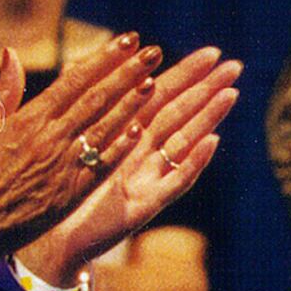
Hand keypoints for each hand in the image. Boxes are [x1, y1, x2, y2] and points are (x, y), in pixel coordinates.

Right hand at [0, 37, 161, 290]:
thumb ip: (4, 90)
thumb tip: (10, 50)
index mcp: (29, 119)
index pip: (74, 80)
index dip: (104, 58)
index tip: (128, 40)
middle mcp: (50, 138)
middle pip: (96, 99)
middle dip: (126, 74)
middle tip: (153, 52)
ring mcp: (64, 165)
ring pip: (104, 128)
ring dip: (131, 105)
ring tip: (153, 83)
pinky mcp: (72, 192)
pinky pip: (101, 165)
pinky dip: (120, 147)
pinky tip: (139, 129)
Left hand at [24, 48, 241, 287]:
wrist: (54, 237)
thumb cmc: (60, 188)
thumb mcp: (72, 139)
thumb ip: (87, 104)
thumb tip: (89, 63)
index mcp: (125, 133)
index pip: (160, 95)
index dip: (187, 74)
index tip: (212, 52)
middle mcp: (144, 154)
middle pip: (180, 114)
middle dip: (208, 90)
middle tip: (235, 66)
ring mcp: (148, 178)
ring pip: (184, 142)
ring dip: (209, 118)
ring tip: (231, 94)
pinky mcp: (146, 205)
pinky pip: (174, 181)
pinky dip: (194, 161)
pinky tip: (213, 142)